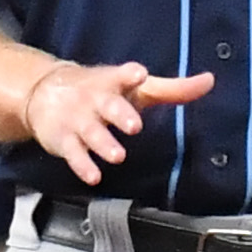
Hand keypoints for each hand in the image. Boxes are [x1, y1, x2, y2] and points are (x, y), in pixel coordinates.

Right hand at [24, 58, 212, 184]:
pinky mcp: (64, 140)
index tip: (139, 74)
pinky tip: (94, 177)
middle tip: (134, 125)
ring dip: (104, 144)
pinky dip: (83, 166)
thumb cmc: (102, 91)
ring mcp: (78, 119)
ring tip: (118, 156)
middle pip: (109, 106)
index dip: (130, 75)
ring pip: (91, 132)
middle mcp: (95, 99)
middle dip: (121, 114)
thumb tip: (209, 81)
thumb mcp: (136, 88)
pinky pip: (74, 154)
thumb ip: (173, 89)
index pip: (122, 75)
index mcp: (114, 83)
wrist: (42, 91)